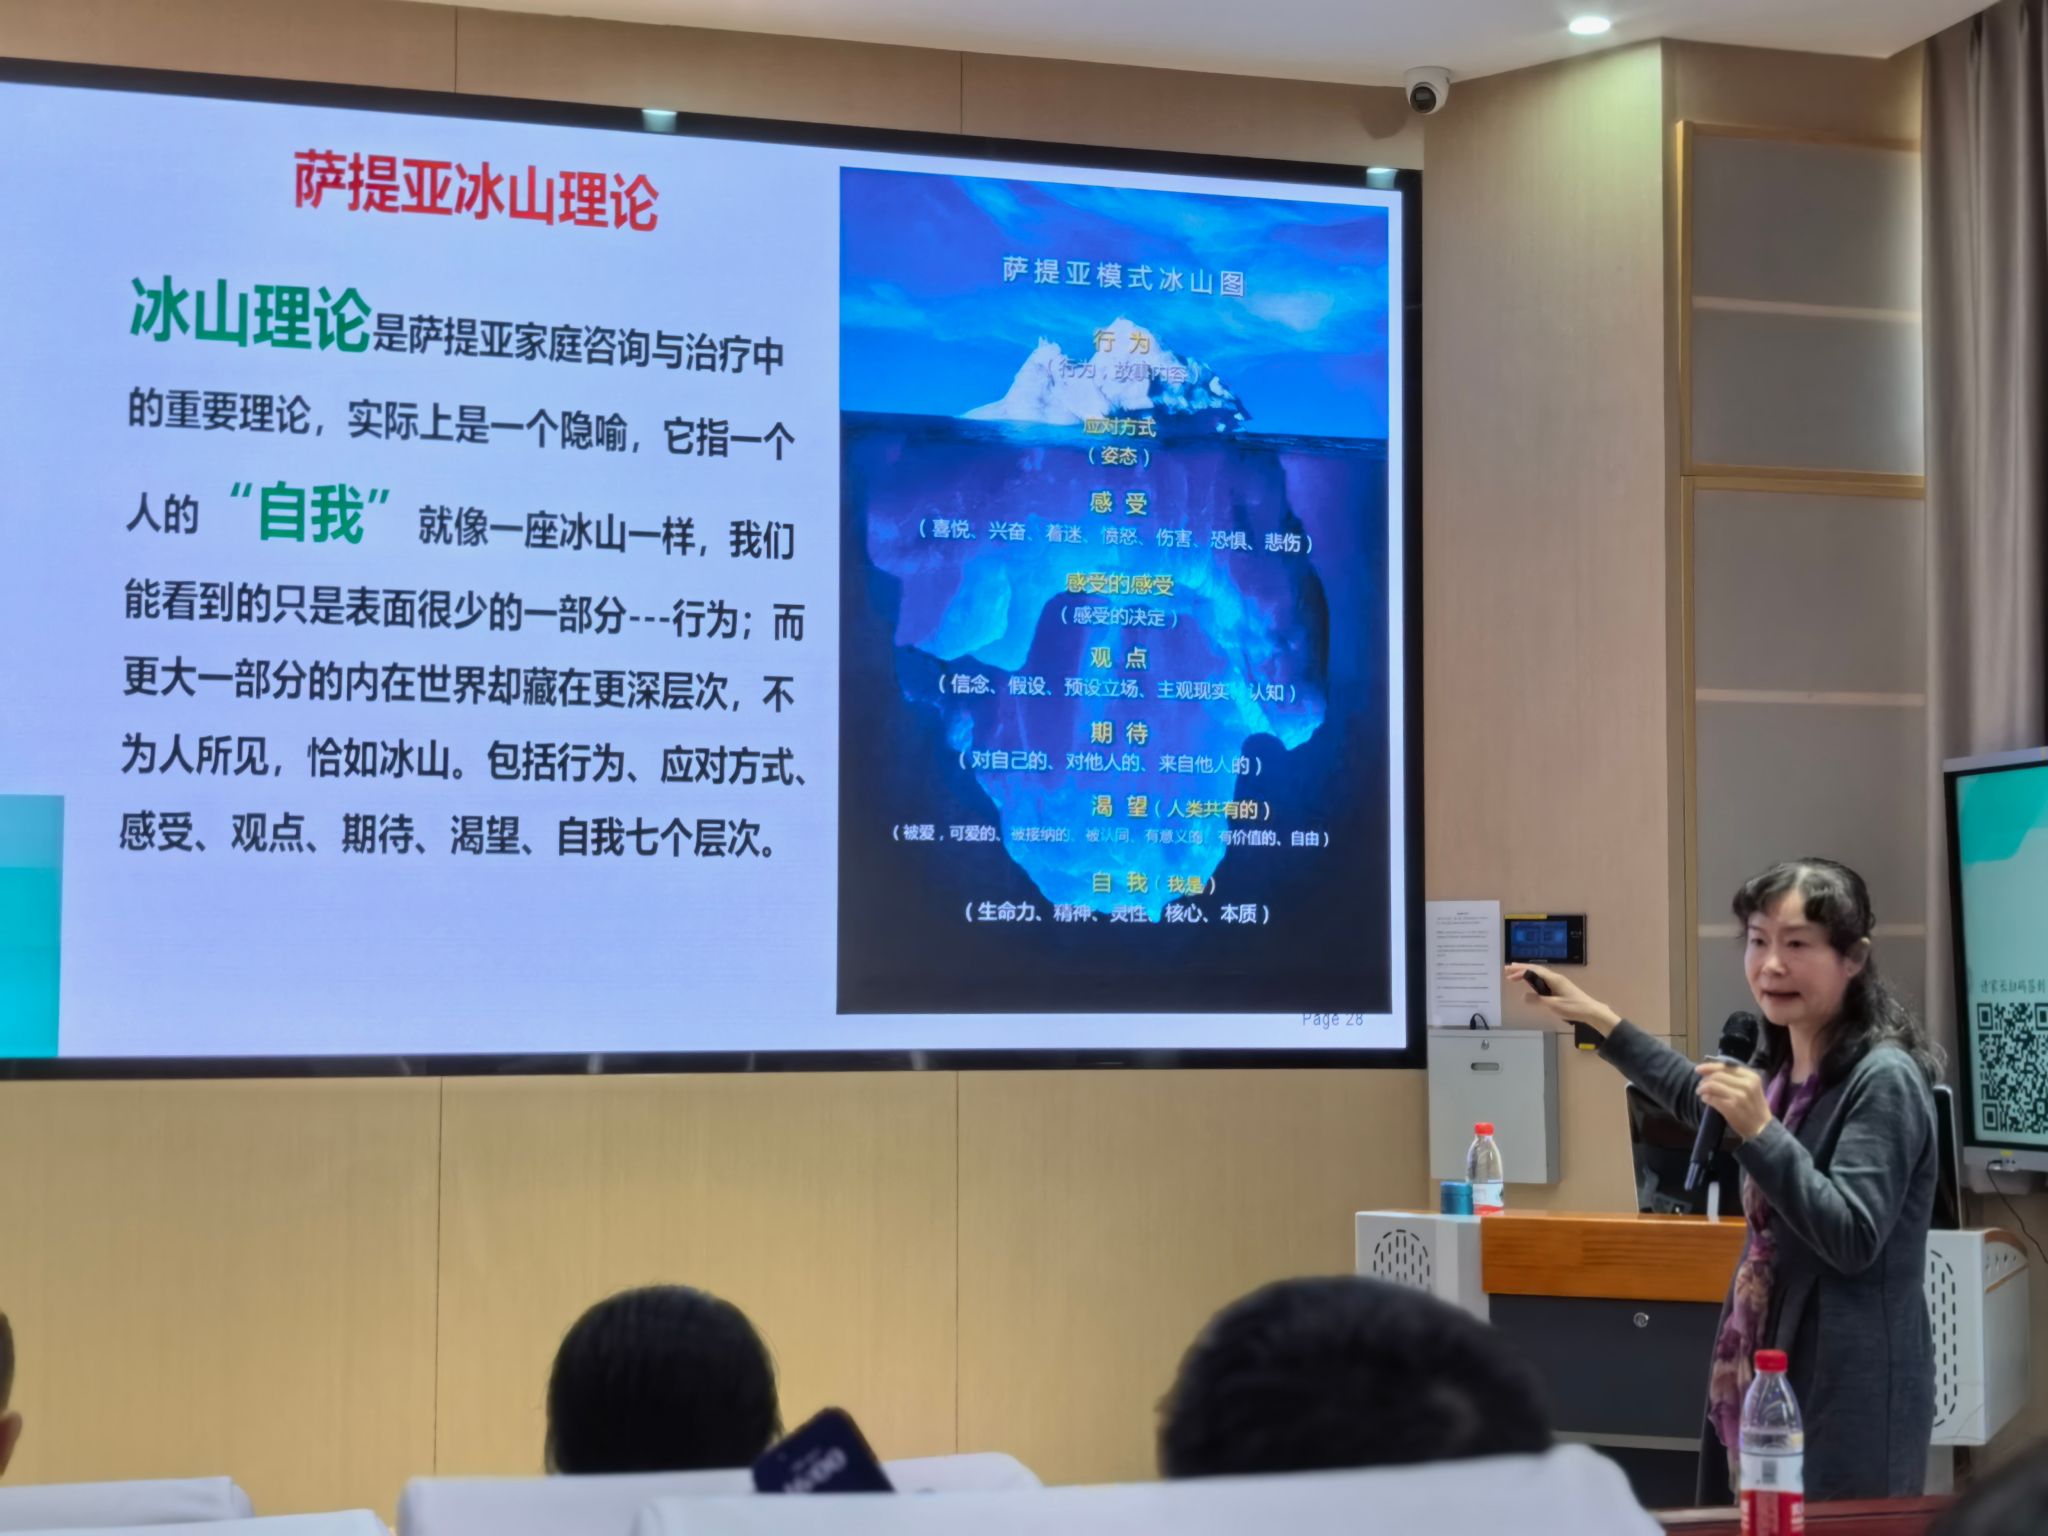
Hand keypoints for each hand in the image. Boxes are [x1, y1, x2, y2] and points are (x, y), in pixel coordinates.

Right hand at [1504, 964, 1621, 1031]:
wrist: (1591, 1011)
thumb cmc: (1573, 1007)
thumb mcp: (1554, 1005)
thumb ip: (1538, 1000)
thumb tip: (1523, 997)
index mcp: (1554, 979)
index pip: (1534, 971)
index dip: (1520, 971)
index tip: (1509, 975)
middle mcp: (1555, 978)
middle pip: (1535, 970)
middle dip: (1521, 968)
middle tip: (1507, 969)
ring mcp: (1558, 982)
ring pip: (1539, 973)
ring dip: (1526, 972)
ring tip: (1514, 973)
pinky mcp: (1560, 987)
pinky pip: (1542, 979)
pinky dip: (1533, 978)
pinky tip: (1530, 982)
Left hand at [1695, 1061, 1771, 1140]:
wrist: (1762, 1129)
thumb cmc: (1754, 1108)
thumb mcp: (1752, 1088)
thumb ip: (1736, 1079)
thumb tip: (1712, 1071)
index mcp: (1751, 1077)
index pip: (1726, 1067)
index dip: (1709, 1067)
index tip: (1699, 1069)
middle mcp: (1746, 1084)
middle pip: (1717, 1075)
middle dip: (1705, 1079)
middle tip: (1700, 1085)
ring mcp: (1739, 1096)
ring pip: (1712, 1085)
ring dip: (1702, 1088)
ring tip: (1700, 1092)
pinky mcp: (1731, 1107)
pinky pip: (1712, 1098)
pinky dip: (1705, 1098)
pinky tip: (1705, 1100)